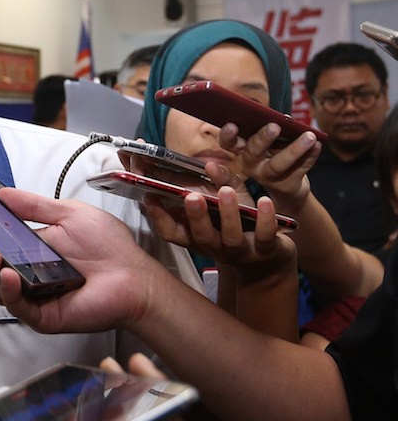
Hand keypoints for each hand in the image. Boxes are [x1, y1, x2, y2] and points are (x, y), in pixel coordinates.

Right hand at [0, 188, 159, 335]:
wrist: (135, 276)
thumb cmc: (108, 248)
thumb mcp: (68, 215)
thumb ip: (34, 206)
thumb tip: (2, 193)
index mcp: (24, 248)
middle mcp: (21, 272)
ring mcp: (29, 295)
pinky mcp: (41, 315)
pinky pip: (17, 306)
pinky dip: (9, 291)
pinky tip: (9, 276)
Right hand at [144, 188, 295, 276]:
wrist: (270, 255)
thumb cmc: (240, 223)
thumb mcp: (225, 201)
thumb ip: (216, 181)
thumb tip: (209, 165)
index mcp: (197, 236)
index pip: (172, 232)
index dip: (159, 218)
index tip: (150, 197)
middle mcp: (214, 246)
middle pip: (199, 235)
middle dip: (194, 216)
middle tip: (191, 197)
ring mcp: (239, 251)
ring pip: (230, 237)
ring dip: (227, 214)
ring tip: (225, 191)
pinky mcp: (266, 250)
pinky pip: (265, 236)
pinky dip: (265, 219)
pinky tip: (264, 201)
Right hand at [217, 122, 320, 206]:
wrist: (287, 187)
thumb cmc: (274, 155)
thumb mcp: (266, 143)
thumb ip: (266, 129)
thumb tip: (281, 116)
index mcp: (241, 151)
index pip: (229, 143)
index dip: (228, 135)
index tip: (232, 125)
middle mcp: (250, 165)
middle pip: (253, 152)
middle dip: (263, 139)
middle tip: (274, 126)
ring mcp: (268, 177)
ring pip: (278, 164)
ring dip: (294, 149)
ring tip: (309, 136)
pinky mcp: (287, 185)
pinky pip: (301, 168)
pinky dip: (311, 156)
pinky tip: (318, 144)